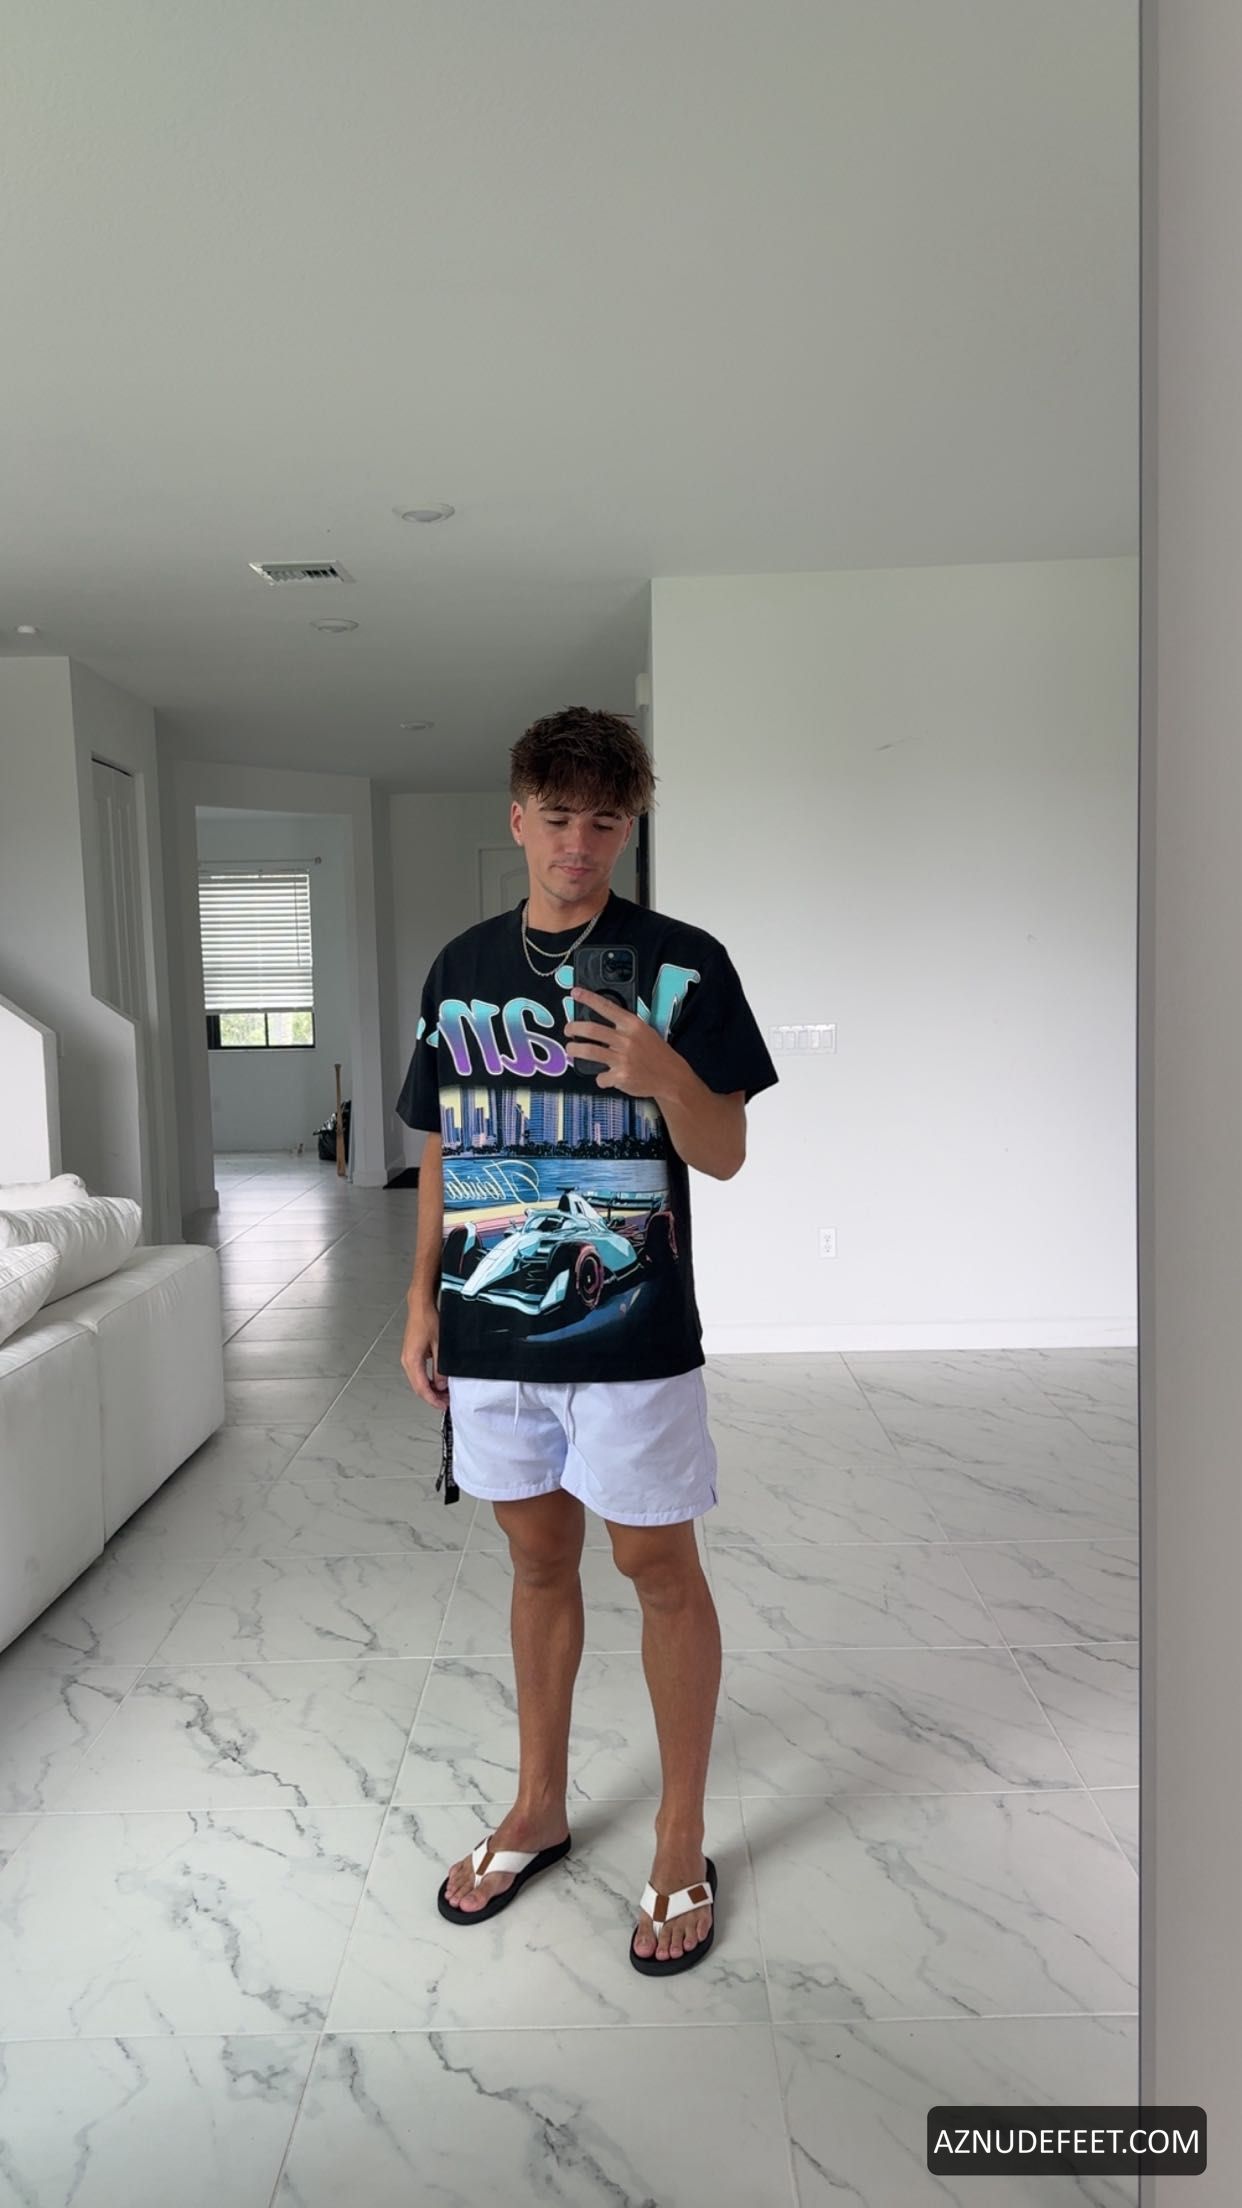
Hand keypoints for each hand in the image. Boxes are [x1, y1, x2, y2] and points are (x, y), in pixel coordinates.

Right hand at [401, 1294, 448, 1408]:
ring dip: (431, 1389)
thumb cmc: (427, 1320)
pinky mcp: (411, 1354)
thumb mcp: (440, 1345)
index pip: (422, 1388)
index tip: (443, 1406)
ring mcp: (408, 1358)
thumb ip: (440, 1367)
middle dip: (433, 1397)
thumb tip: (442, 1383)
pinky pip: (418, 1373)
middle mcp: (407, 1361)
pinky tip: (439, 1380)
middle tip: (447, 1402)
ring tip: (445, 1393)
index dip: (433, 1400)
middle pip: (418, 1387)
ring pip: (418, 1381)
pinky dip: (428, 1380)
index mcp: (412, 1360)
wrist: (420, 1306)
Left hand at [564, 986, 684, 1100]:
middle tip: (568, 1030)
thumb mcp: (644, 1032)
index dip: (588, 999)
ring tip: (571, 1050)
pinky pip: (601, 1077)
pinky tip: (607, 1078)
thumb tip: (600, 1025)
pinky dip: (601, 1079)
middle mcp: (626, 1040)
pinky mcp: (620, 1076)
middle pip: (591, 1029)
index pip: (607, 1007)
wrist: (672, 1077)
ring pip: (588, 1051)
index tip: (575, 993)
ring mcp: (623, 1058)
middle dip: (573, 1028)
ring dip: (574, 1050)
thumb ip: (624, 1028)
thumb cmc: (657, 1054)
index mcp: (632, 1025)